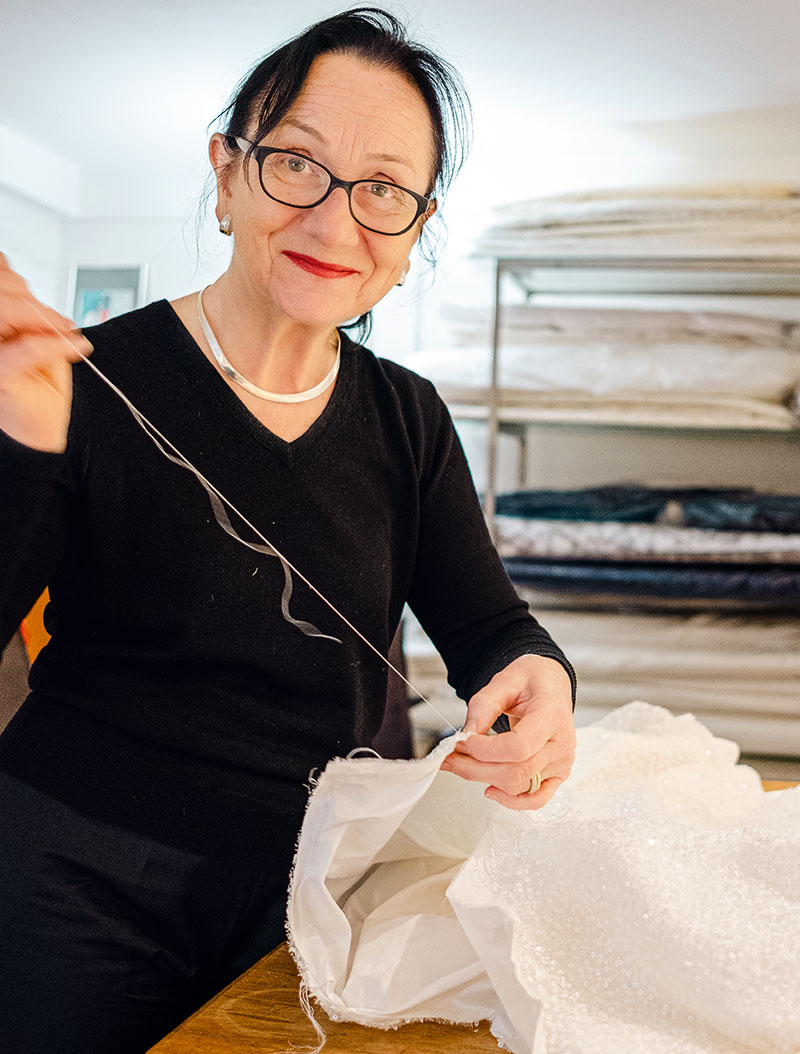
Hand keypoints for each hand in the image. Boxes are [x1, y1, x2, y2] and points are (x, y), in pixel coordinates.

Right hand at [0, 253, 91, 451]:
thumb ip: (28, 312)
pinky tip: (73, 347)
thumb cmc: (36, 386)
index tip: (37, 297)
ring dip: (41, 318)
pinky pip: (26, 349)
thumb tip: (23, 285)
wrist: (41, 429)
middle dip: (29, 299)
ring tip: (65, 334)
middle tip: (59, 322)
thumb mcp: (35, 339)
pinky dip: (53, 345)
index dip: (13, 282)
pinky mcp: (1, 375)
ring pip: (4, 312)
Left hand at [440, 654, 575, 810]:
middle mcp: (561, 743)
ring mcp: (561, 762)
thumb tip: (468, 734)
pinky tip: (489, 789)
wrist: (551, 684)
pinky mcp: (557, 774)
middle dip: (475, 768)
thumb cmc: (532, 680)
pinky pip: (536, 799)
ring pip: (519, 786)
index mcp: (552, 715)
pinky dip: (511, 801)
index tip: (462, 741)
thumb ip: (484, 706)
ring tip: (463, 763)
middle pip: (516, 772)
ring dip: (484, 779)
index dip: (485, 750)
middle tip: (451, 756)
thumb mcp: (505, 680)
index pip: (519, 747)